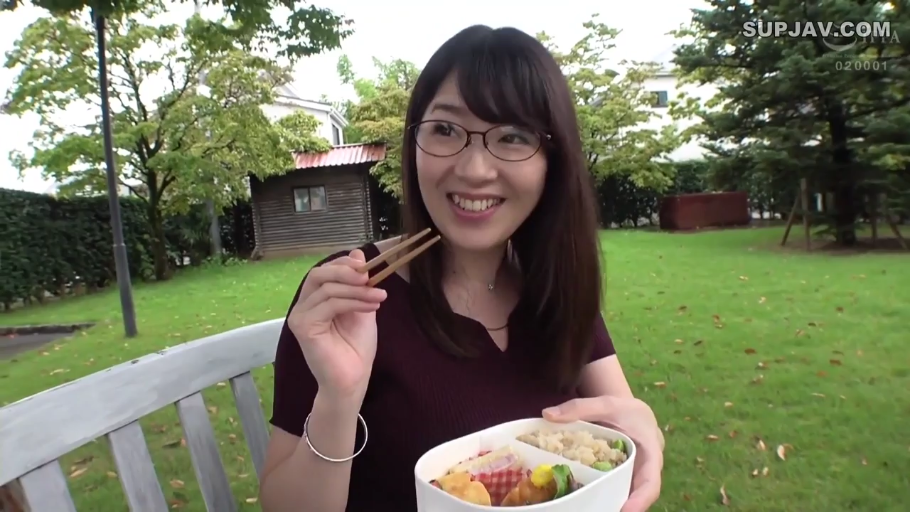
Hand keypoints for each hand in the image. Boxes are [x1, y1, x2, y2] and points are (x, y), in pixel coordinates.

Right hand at [287, 249, 387, 401]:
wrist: (353, 380)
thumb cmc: (356, 348)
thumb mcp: (362, 307)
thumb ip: (358, 283)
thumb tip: (357, 253)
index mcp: (314, 300)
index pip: (323, 272)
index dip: (344, 265)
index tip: (369, 267)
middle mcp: (303, 306)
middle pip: (318, 274)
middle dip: (347, 272)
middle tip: (370, 276)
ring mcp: (300, 317)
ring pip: (327, 289)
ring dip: (357, 290)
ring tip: (379, 296)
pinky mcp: (303, 327)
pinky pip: (329, 305)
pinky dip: (353, 301)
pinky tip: (371, 307)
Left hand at [543, 396, 662, 511]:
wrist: (632, 413)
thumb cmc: (625, 410)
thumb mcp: (606, 404)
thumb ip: (580, 408)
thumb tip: (548, 414)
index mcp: (651, 453)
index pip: (651, 482)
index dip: (640, 500)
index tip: (625, 511)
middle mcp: (646, 471)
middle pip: (638, 496)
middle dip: (622, 508)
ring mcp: (634, 478)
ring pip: (625, 496)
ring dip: (610, 505)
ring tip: (586, 508)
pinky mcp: (622, 480)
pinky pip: (614, 491)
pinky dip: (601, 497)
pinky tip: (581, 501)